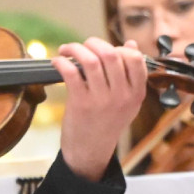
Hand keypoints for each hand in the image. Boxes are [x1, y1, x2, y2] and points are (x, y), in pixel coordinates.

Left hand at [53, 38, 147, 180]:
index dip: (119, 47)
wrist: (91, 150)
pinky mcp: (81, 103)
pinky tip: (57, 62)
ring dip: (76, 49)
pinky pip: (71, 73)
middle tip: (84, 45)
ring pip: (91, 60)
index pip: (135, 59)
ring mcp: (102, 99)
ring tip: (67, 50)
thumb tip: (131, 44)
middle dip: (94, 43)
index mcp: (136, 93)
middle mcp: (122, 95)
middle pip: (112, 54)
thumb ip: (131, 75)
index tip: (106, 49)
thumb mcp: (127, 101)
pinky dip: (62, 62)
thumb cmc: (107, 122)